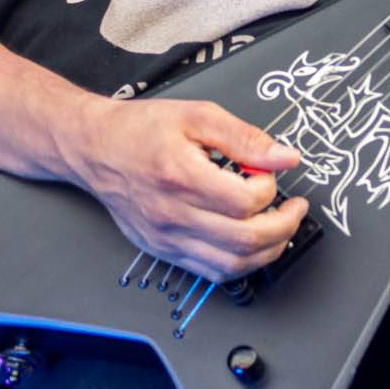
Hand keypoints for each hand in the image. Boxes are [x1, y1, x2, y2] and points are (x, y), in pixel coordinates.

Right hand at [61, 96, 307, 281]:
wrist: (94, 148)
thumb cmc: (139, 129)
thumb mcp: (196, 115)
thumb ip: (244, 137)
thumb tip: (284, 157)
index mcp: (181, 176)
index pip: (244, 202)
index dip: (269, 188)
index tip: (268, 172)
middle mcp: (172, 215)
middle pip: (244, 241)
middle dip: (284, 227)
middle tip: (295, 209)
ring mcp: (166, 239)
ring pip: (231, 266)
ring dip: (268, 251)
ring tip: (280, 228)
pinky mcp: (163, 250)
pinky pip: (210, 273)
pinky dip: (240, 264)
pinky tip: (250, 244)